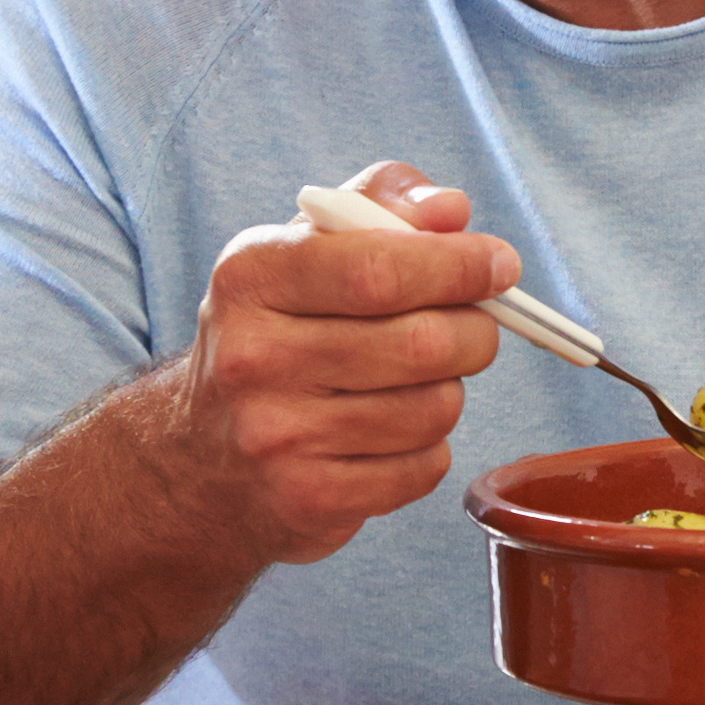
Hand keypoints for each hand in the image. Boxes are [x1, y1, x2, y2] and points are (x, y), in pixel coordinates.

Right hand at [170, 162, 515, 567]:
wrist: (203, 459)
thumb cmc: (277, 333)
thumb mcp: (303, 249)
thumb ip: (378, 206)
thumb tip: (451, 209)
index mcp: (251, 276)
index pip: (378, 267)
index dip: (458, 265)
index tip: (501, 264)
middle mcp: (253, 356)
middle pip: (422, 342)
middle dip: (474, 331)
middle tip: (473, 327)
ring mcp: (278, 436)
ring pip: (435, 407)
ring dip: (448, 391)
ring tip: (412, 383)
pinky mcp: (310, 499)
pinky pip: (425, 467)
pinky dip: (428, 448)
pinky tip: (389, 434)